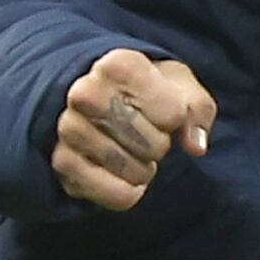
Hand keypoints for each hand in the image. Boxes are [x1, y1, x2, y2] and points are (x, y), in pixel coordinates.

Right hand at [51, 45, 214, 210]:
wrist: (100, 102)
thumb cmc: (147, 92)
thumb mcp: (180, 87)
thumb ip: (197, 110)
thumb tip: (196, 146)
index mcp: (117, 65)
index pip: (172, 115)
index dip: (176, 118)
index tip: (160, 108)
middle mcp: (85, 93)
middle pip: (154, 146)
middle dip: (159, 146)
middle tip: (144, 134)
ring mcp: (69, 128)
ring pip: (134, 171)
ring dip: (143, 171)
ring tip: (131, 152)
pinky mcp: (62, 162)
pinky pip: (116, 195)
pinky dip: (128, 193)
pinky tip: (120, 175)